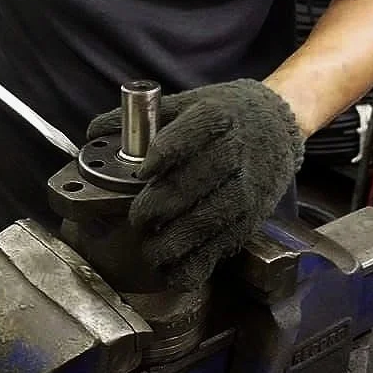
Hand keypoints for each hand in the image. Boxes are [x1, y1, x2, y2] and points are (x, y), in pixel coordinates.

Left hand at [88, 80, 304, 289]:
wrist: (278, 127)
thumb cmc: (225, 116)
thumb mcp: (188, 102)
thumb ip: (143, 118)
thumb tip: (94, 133)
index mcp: (215, 118)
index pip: (188, 135)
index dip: (163, 154)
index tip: (143, 171)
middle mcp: (233, 154)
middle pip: (190, 185)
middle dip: (156, 207)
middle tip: (137, 218)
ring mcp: (244, 190)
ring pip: (205, 222)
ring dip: (171, 242)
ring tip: (149, 249)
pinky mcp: (248, 219)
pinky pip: (220, 248)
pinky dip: (194, 264)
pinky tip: (172, 269)